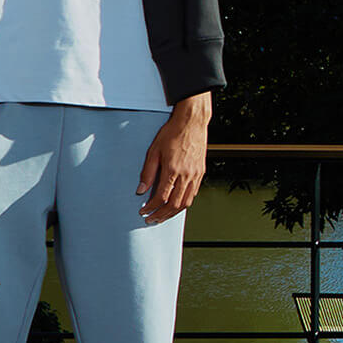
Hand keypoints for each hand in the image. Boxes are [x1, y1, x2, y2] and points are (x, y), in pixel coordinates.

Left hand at [138, 95, 210, 222]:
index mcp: (173, 170)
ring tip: (163, 216)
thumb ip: (147, 172)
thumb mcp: (154, 151)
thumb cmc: (172, 133)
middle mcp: (186, 175)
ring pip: (185, 202)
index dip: (151, 207)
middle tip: (151, 219)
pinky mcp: (201, 173)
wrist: (192, 122)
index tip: (143, 211)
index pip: (161, 197)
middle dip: (161, 215)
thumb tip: (141, 190)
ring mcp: (195, 175)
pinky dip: (184, 203)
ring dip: (173, 213)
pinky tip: (176, 204)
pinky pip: (193, 194)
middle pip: (174, 205)